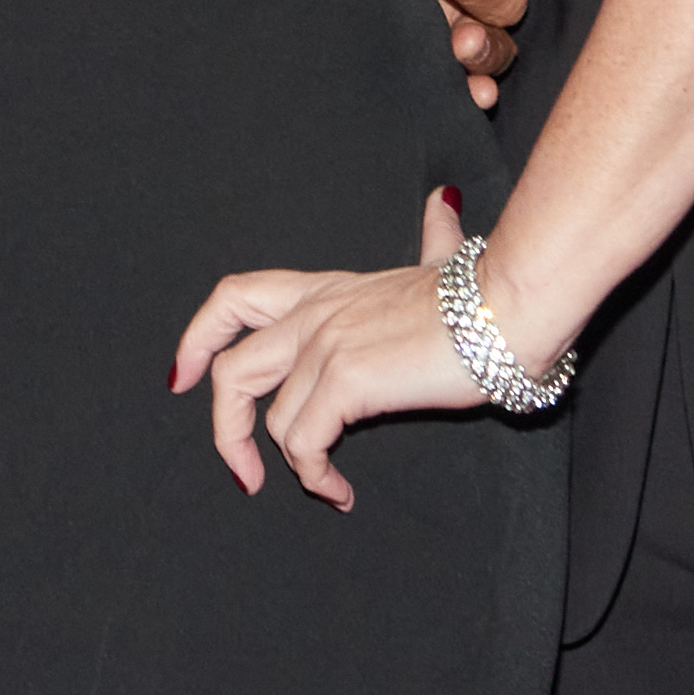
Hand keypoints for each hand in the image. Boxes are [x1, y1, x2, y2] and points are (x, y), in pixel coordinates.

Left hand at [173, 188, 514, 511]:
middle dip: (223, 427)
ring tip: (324, 485)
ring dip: (289, 465)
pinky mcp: (345, 379)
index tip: (184, 376)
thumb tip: (443, 204)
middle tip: (244, 473)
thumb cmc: (482, 291)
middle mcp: (314, 314)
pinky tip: (341, 491)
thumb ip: (431, 239)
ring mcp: (325, 344)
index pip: (235, 296)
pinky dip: (315, 475)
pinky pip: (302, 442)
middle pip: (230, 367)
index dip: (199, 336)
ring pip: (267, 417)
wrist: (510, 304)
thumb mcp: (439, 262)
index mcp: (326, 289)